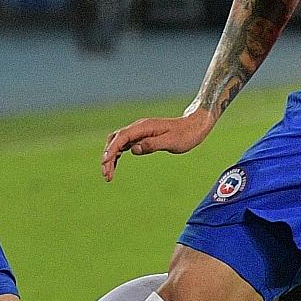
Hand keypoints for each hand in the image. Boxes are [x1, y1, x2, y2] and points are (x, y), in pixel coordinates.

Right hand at [101, 110, 216, 181]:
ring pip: (118, 143)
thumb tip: (134, 149)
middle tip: (106, 175)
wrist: (194, 126)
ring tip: (108, 175)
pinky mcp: (143, 137)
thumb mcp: (172, 142)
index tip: (105, 162)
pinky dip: (118, 155)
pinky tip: (115, 165)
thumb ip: (152, 145)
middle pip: (116, 140)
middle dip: (108, 156)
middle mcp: (139, 127)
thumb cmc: (186, 134)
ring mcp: (140, 132)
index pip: (122, 137)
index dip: (111, 149)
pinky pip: (125, 145)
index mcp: (144, 127)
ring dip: (111, 157)